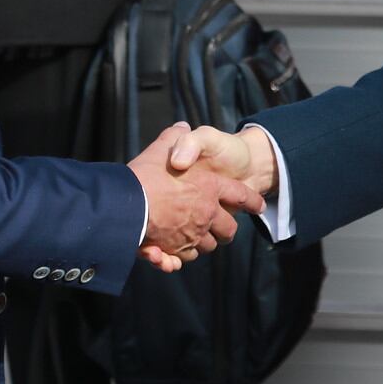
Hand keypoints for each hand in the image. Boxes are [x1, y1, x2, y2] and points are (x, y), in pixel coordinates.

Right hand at [127, 122, 262, 271]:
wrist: (124, 206)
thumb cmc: (144, 175)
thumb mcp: (164, 146)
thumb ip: (178, 138)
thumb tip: (182, 126)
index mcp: (210, 187)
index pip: (240, 195)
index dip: (251, 201)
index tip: (259, 206)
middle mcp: (206, 213)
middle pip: (228, 230)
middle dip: (225, 231)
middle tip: (220, 229)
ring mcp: (193, 234)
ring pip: (208, 245)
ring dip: (203, 242)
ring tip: (193, 237)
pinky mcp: (176, 251)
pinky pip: (185, 257)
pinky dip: (180, 257)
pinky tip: (172, 252)